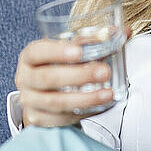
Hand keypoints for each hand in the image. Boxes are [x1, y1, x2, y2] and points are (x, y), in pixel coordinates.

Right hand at [14, 26, 131, 127]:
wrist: (46, 91)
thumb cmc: (61, 64)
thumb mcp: (72, 50)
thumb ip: (96, 40)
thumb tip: (124, 31)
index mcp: (31, 56)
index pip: (37, 52)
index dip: (56, 52)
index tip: (79, 52)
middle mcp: (25, 78)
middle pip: (47, 78)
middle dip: (78, 76)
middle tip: (104, 72)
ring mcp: (30, 101)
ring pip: (56, 102)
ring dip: (85, 98)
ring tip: (108, 93)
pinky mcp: (40, 119)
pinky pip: (61, 119)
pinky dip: (83, 112)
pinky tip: (101, 106)